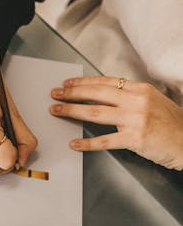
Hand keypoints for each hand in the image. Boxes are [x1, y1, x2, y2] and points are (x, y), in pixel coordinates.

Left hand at [50, 76, 182, 169]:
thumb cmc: (170, 123)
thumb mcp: (152, 101)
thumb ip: (129, 97)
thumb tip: (102, 95)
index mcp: (140, 89)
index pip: (104, 82)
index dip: (83, 82)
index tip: (67, 83)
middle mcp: (136, 101)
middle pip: (96, 94)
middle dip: (72, 93)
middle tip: (55, 94)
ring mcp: (135, 119)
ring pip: (95, 113)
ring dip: (72, 111)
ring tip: (57, 111)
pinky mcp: (134, 138)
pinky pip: (105, 141)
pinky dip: (87, 143)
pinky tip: (74, 143)